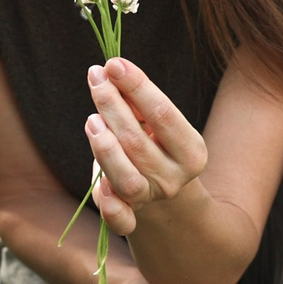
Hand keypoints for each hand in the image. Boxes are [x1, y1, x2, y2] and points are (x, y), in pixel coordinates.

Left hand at [84, 57, 208, 237]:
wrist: (162, 194)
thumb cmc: (154, 145)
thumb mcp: (155, 124)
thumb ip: (138, 104)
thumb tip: (113, 73)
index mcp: (191, 152)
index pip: (163, 115)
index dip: (137, 87)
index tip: (114, 63)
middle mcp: (173, 179)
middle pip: (137, 142)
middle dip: (112, 105)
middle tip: (96, 77)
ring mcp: (151, 200)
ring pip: (126, 178)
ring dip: (105, 147)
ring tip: (91, 119)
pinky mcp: (130, 219)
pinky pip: (121, 220)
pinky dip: (110, 206)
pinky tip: (99, 185)